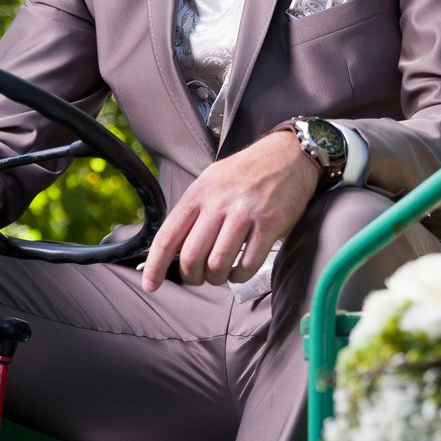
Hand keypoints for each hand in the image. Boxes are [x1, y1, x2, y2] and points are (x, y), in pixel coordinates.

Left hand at [139, 130, 316, 291]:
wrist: (289, 154)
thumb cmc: (247, 172)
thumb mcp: (211, 181)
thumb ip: (193, 211)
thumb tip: (172, 247)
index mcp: (198, 193)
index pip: (168, 236)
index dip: (155, 266)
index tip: (151, 285)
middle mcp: (218, 203)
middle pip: (190, 257)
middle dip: (192, 277)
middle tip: (198, 277)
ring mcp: (244, 214)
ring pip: (217, 265)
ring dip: (216, 278)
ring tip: (221, 273)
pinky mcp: (269, 224)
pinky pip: (247, 264)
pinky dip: (240, 275)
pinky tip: (240, 269)